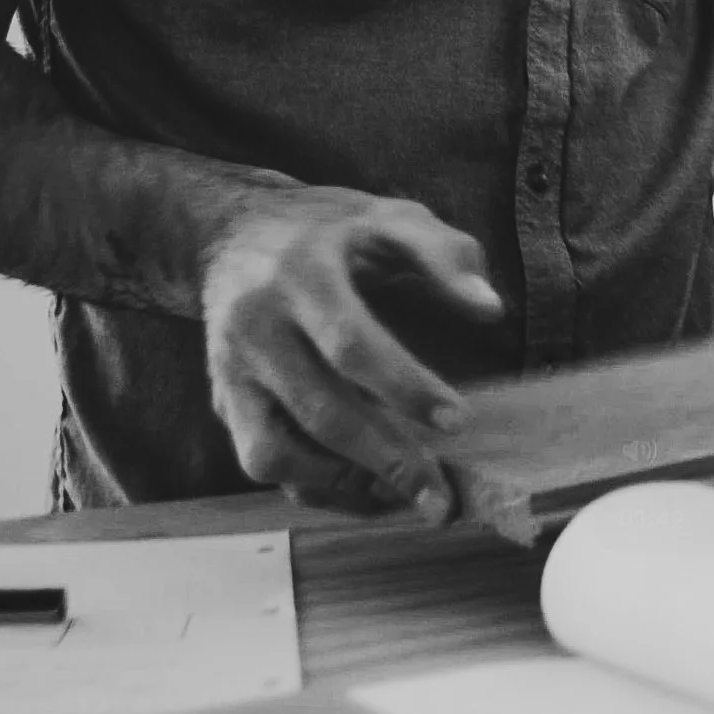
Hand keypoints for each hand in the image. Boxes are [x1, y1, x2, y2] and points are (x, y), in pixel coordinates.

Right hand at [200, 189, 504, 517]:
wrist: (233, 232)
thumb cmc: (330, 229)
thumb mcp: (390, 217)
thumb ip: (446, 255)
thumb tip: (490, 310)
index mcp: (302, 273)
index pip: (349, 343)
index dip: (404, 388)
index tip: (456, 422)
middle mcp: (256, 326)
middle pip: (318, 410)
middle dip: (386, 460)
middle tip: (440, 496)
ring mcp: (232, 370)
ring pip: (274, 452)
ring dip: (343, 485)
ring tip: (403, 495)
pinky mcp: (223, 400)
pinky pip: (260, 461)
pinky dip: (314, 486)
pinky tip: (365, 487)